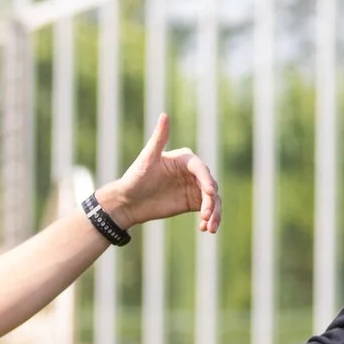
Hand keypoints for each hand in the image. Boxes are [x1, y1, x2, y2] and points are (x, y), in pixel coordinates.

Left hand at [97, 112, 221, 235]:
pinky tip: (204, 229)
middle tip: (207, 215)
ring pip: (213, 199)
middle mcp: (192, 172)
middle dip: (211, 201)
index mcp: (185, 159)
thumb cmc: (135, 178)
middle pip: (210, 185)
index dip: (206, 179)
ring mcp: (194, 187)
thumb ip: (158, 139)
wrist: (128, 202)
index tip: (210, 193)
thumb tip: (164, 114)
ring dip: (214, 212)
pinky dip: (210, 219)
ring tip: (209, 227)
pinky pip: (207, 210)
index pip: (200, 168)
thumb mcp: (146, 159)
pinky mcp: (193, 202)